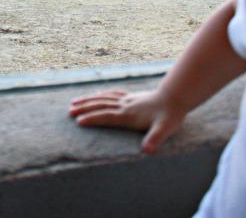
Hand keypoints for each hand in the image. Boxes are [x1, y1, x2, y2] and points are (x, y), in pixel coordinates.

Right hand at [68, 89, 185, 153]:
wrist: (176, 96)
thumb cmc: (170, 115)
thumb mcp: (165, 129)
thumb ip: (155, 139)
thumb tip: (147, 151)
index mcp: (129, 115)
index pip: (106, 116)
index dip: (92, 118)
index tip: (78, 121)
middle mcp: (125, 106)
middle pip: (100, 105)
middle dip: (84, 108)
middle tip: (69, 111)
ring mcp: (127, 100)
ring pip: (103, 98)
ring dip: (88, 100)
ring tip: (74, 102)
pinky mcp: (132, 96)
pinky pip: (112, 94)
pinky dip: (101, 94)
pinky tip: (97, 94)